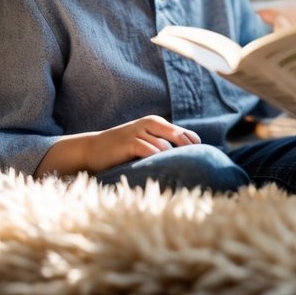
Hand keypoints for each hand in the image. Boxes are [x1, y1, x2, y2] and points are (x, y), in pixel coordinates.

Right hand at [86, 115, 200, 170]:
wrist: (93, 149)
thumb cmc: (122, 147)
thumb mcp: (144, 140)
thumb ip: (163, 143)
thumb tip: (189, 154)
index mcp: (156, 122)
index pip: (184, 133)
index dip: (194, 146)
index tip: (202, 159)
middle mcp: (149, 124)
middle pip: (178, 136)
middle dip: (188, 150)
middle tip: (195, 165)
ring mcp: (138, 132)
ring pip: (164, 145)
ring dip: (169, 159)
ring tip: (172, 171)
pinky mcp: (129, 143)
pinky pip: (148, 150)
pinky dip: (155, 158)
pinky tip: (156, 167)